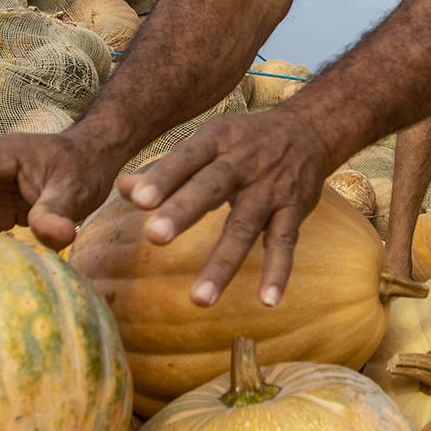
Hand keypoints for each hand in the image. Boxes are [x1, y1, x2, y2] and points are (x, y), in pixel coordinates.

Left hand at [116, 107, 332, 307]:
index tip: (137, 199)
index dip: (163, 177)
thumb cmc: (245, 140)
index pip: (187, 157)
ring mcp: (271, 188)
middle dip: (184, 211)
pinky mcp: (294, 209)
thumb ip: (168, 168)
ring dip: (223, 263)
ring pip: (245, 226)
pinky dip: (278, 271)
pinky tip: (267, 301)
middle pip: (213, 187)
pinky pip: (285, 243)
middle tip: (154, 237)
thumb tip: (122, 188)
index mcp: (218, 139)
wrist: (308, 129)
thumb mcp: (209, 141)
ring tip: (199, 298)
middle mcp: (245, 162)